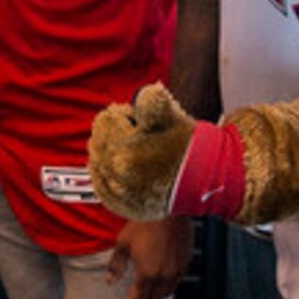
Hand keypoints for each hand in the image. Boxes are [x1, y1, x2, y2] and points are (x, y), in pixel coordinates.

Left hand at [88, 83, 196, 223]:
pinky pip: (100, 183)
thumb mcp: (171, 116)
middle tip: (140, 136)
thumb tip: (144, 92)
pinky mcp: (120, 206)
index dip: (123, 114)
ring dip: (110, 152)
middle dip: (114, 133)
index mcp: (124, 152)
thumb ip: (152, 99)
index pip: (105, 119)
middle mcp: (117, 177)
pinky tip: (125, 167)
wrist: (202, 181)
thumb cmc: (186, 147)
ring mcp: (117, 195)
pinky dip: (107, 173)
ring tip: (136, 152)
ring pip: (96, 161)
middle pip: (97, 140)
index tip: (140, 120)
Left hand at [106, 214, 193, 298]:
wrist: (167, 207)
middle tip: (136, 296)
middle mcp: (164, 276)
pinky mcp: (186, 262)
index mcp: (147, 273)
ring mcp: (177, 270)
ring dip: (158, 293)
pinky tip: (162, 274)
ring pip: (168, 293)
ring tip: (150, 286)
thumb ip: (117, 265)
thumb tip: (110, 280)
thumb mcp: (123, 243)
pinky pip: (177, 281)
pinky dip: (169, 283)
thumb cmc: (145, 222)